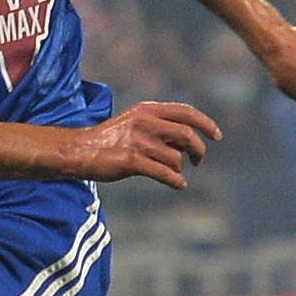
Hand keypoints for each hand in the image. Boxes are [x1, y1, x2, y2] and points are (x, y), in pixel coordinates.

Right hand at [70, 101, 221, 189]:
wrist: (78, 151)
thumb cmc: (109, 140)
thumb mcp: (134, 123)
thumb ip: (160, 127)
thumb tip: (190, 141)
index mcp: (147, 110)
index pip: (186, 113)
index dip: (206, 124)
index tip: (217, 137)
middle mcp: (144, 122)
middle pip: (186, 135)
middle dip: (198, 150)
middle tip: (198, 161)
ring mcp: (137, 141)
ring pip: (175, 158)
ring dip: (179, 168)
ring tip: (173, 173)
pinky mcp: (131, 160)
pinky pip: (165, 173)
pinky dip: (176, 181)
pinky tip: (178, 185)